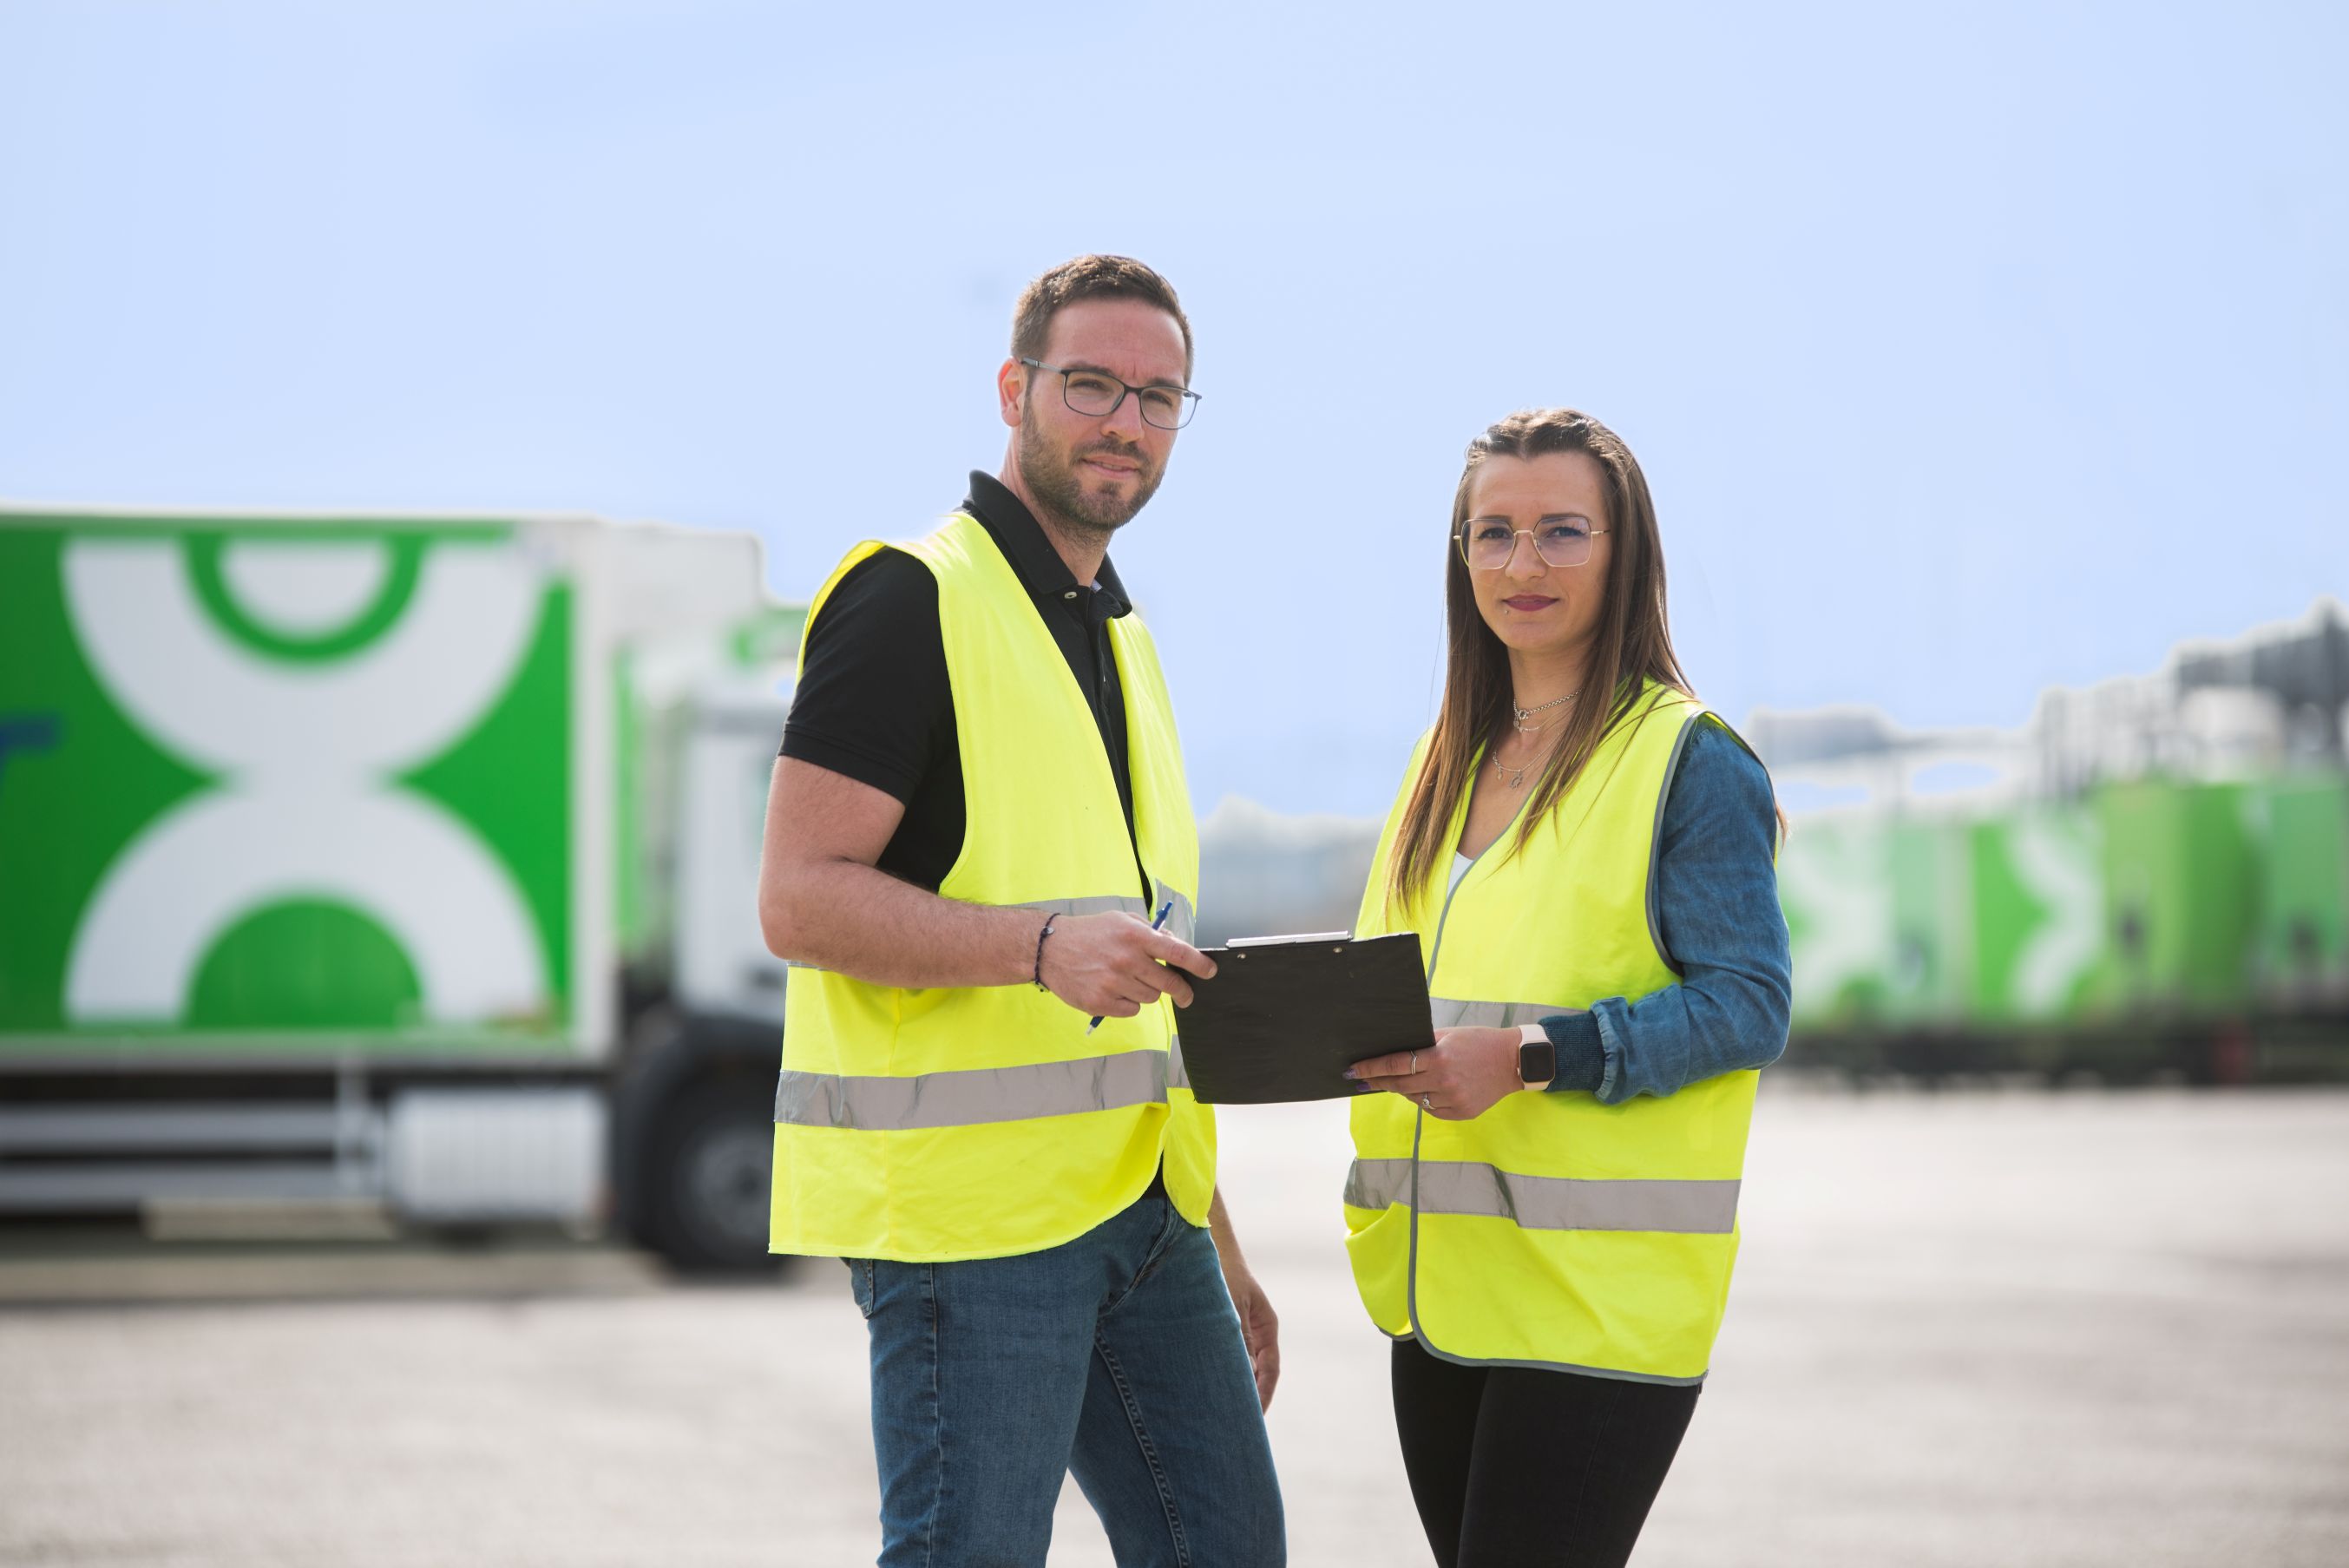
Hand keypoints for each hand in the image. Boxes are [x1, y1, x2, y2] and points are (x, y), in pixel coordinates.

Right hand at [1036, 910, 1216, 1017]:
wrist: (1050, 949)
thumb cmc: (1090, 933)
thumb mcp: (1121, 921)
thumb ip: (1150, 933)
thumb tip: (1176, 945)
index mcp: (1135, 936)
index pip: (1177, 952)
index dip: (1199, 964)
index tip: (1210, 971)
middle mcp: (1126, 960)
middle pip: (1169, 983)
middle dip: (1182, 990)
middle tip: (1185, 995)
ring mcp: (1113, 983)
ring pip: (1151, 998)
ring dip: (1147, 991)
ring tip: (1128, 980)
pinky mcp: (1101, 1002)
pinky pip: (1132, 1010)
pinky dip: (1129, 1003)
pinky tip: (1114, 990)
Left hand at [1222, 1261, 1280, 1411]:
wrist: (1208, 1248)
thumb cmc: (1224, 1272)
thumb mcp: (1233, 1305)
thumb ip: (1239, 1337)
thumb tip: (1244, 1373)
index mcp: (1267, 1328)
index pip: (1270, 1370)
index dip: (1264, 1395)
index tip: (1254, 1417)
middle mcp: (1255, 1333)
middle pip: (1256, 1372)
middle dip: (1248, 1397)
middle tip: (1237, 1424)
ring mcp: (1239, 1332)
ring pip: (1239, 1366)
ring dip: (1232, 1385)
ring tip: (1219, 1411)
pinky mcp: (1221, 1330)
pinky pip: (1223, 1356)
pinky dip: (1219, 1371)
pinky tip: (1205, 1385)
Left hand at [1345, 1025, 1525, 1119]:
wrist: (1513, 1061)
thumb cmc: (1479, 1042)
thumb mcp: (1449, 1035)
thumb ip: (1422, 1045)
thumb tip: (1394, 1053)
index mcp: (1438, 1058)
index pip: (1394, 1065)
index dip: (1371, 1069)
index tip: (1353, 1071)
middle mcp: (1444, 1082)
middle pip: (1399, 1086)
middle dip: (1378, 1082)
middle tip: (1363, 1080)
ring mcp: (1453, 1101)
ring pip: (1415, 1099)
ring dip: (1404, 1090)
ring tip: (1401, 1081)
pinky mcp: (1461, 1113)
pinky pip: (1432, 1110)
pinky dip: (1425, 1100)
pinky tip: (1428, 1090)